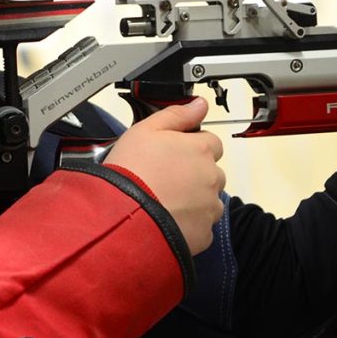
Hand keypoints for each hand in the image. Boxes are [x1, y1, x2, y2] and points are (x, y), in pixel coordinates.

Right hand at [105, 97, 225, 255]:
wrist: (124, 216)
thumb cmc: (131, 172)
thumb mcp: (145, 130)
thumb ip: (177, 115)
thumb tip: (199, 104)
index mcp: (201, 149)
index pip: (210, 142)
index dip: (190, 148)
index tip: (173, 155)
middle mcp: (212, 177)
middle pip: (211, 172)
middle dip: (193, 175)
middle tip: (163, 179)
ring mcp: (210, 207)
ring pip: (207, 200)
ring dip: (192, 200)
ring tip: (162, 200)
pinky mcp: (204, 233)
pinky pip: (201, 226)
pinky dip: (188, 224)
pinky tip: (165, 218)